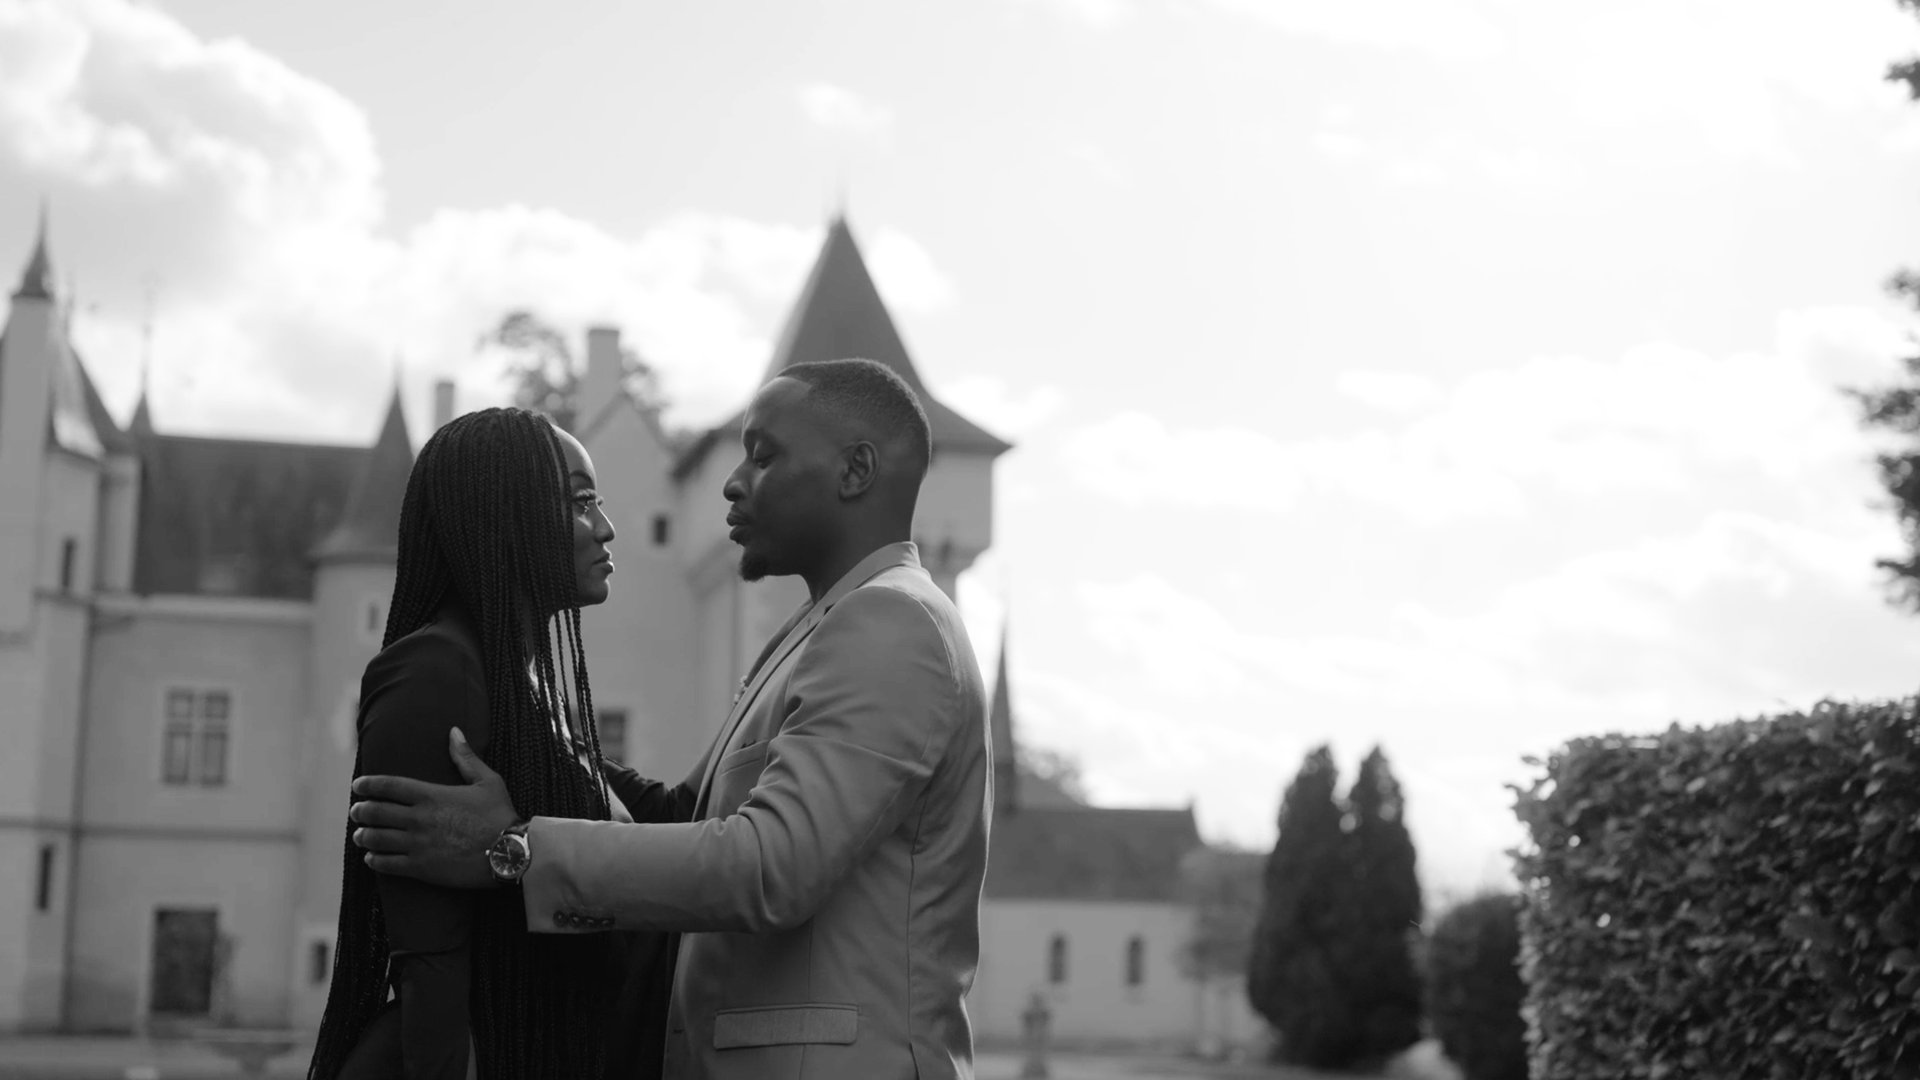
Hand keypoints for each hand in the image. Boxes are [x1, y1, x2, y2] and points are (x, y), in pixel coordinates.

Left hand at [349, 728, 518, 888]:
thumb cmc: (499, 815)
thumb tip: (454, 731)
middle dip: (361, 811)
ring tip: (360, 835)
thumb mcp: (487, 781)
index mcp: (431, 795)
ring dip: (363, 836)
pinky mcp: (420, 867)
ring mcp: (417, 844)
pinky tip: (372, 858)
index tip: (358, 786)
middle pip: (376, 812)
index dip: (368, 784)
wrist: (509, 852)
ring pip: (376, 839)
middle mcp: (419, 818)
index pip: (389, 786)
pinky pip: (387, 864)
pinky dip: (374, 860)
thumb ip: (465, 757)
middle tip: (356, 812)